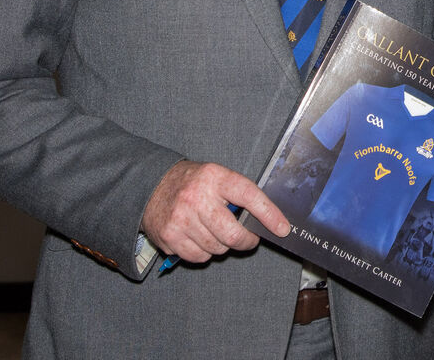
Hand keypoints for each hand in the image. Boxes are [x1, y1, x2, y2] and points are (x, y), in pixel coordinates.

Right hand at [141, 160, 289, 263]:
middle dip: (246, 241)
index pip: (249, 196)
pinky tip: (199, 237)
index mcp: (215, 177)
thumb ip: (238, 194)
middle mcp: (197, 198)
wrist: (151, 186)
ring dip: (223, 245)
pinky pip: (199, 257)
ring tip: (215, 231)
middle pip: (232, 233)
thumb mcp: (216, 176)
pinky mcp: (169, 237)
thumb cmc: (193, 183)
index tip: (282, 228)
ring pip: (217, 248)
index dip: (269, 214)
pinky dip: (204, 252)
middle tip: (248, 238)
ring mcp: (181, 219)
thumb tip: (266, 220)